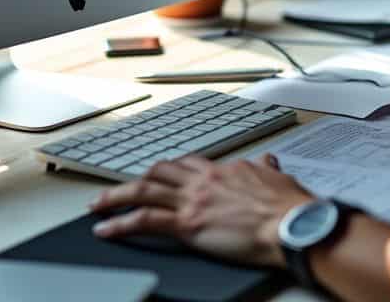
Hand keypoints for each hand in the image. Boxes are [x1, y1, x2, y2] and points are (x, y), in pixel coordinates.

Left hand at [89, 154, 313, 267]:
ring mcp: (193, 199)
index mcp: (226, 169)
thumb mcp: (279, 180)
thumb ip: (267, 170)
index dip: (173, 169)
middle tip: (125, 187)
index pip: (191, 163)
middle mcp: (205, 179)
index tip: (163, 174)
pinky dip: (120, 223)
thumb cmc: (290, 208)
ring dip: (116, 196)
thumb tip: (268, 162)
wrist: (292, 225)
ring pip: (144, 190)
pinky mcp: (187, 223)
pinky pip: (144, 220)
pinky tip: (105, 229)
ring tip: (97, 205)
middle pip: (161, 170)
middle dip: (139, 177)